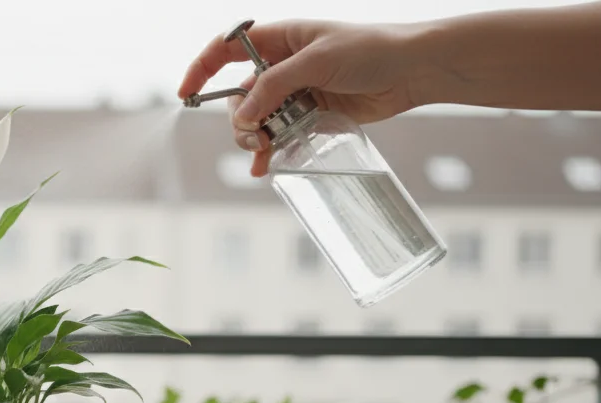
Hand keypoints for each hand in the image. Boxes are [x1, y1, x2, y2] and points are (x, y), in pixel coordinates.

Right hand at [178, 20, 429, 175]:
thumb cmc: (370, 50)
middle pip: (239, 94)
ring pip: (258, 119)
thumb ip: (274, 88)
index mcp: (279, 39)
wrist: (413, 70)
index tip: (187, 95)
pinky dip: (271, 150)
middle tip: (253, 136)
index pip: (226, 49)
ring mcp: (297, 92)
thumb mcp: (316, 63)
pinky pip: (280, 133)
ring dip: (254, 137)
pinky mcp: (312, 114)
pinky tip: (266, 166)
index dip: (202, 69)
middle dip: (238, 118)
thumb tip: (241, 117)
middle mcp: (283, 65)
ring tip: (263, 152)